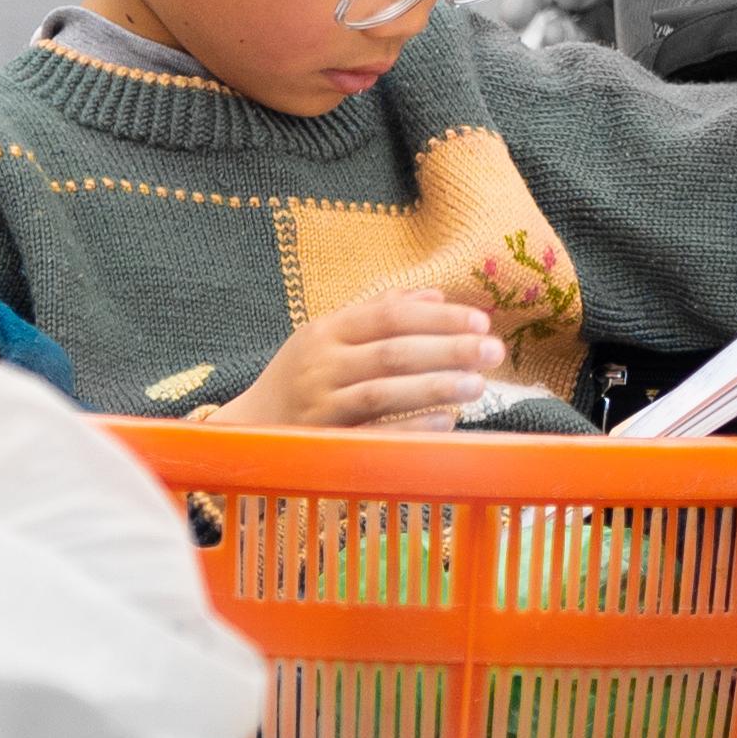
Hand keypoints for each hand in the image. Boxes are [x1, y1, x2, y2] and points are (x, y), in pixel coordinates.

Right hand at [224, 288, 507, 432]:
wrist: (243, 431)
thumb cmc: (298, 379)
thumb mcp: (329, 338)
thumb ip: (379, 314)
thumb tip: (435, 294)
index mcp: (326, 331)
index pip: (389, 315)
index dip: (438, 317)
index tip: (481, 320)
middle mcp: (321, 364)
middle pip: (392, 351)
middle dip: (448, 350)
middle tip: (493, 351)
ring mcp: (319, 405)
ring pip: (382, 391)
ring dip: (435, 386)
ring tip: (479, 385)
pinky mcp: (321, 443)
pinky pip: (371, 435)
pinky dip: (410, 428)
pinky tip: (446, 423)